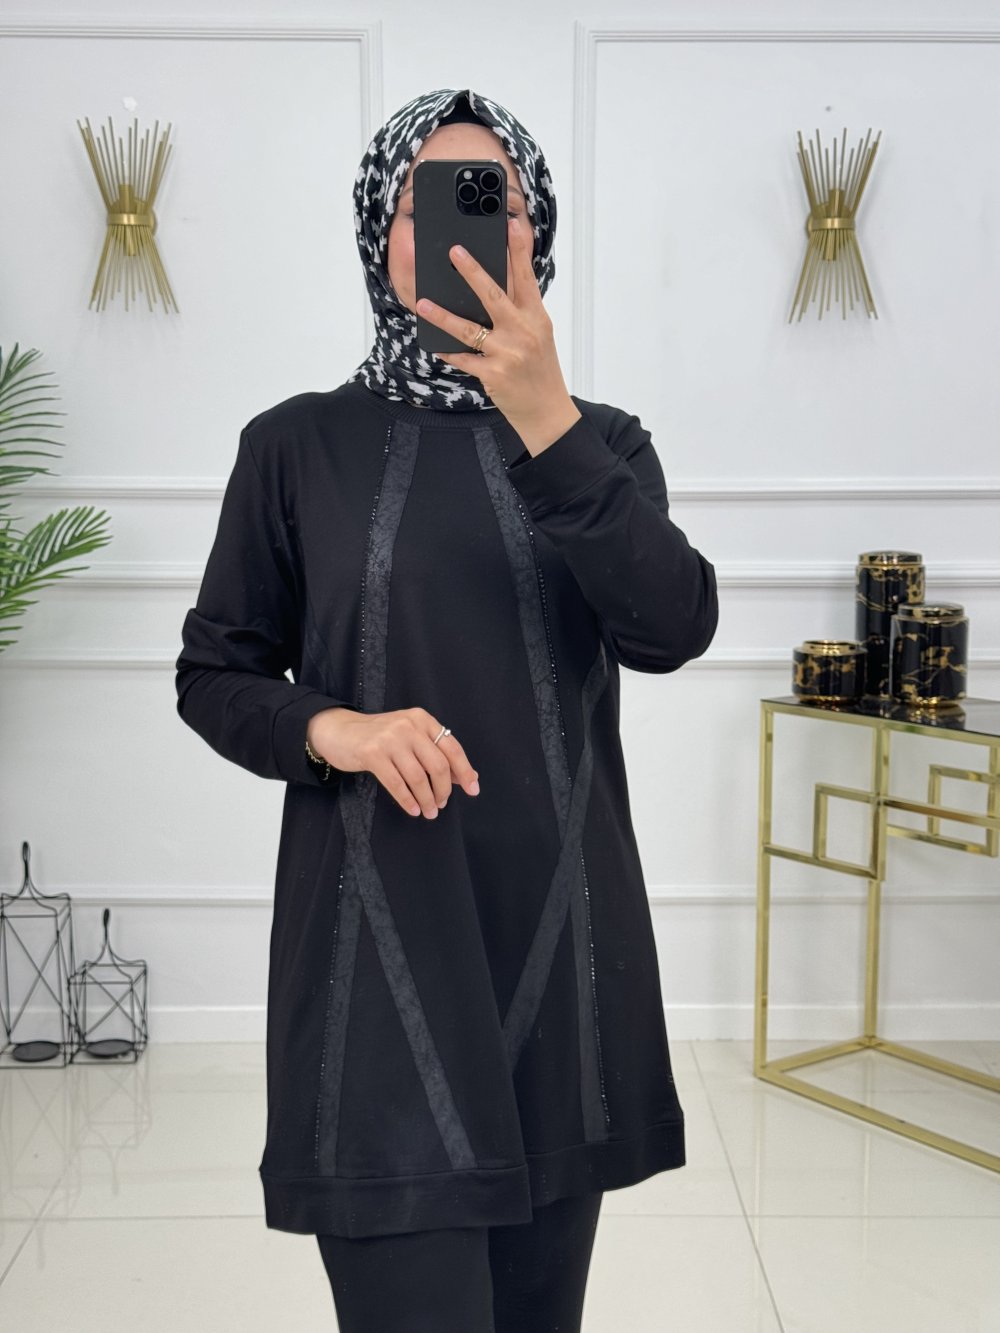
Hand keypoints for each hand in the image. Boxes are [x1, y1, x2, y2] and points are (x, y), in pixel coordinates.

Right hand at [307, 706, 479, 819]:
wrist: (338, 730)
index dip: (464, 771)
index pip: (451, 747)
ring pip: (418, 777)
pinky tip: (413, 809)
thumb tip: (465, 776)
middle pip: (438, 765)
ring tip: (428, 811)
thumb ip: (435, 753)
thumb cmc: (378, 737)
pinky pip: (397, 784)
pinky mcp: (372, 753)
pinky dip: (408, 800)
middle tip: (441, 805)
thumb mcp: (409, 737)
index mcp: (422, 719)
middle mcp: (408, 725)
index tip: (473, 790)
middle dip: (443, 790)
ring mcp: (390, 739)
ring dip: (426, 799)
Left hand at [416, 217, 580, 453]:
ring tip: (423, 303)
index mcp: (537, 318)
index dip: (519, 251)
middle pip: (494, 296)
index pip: (527, 278)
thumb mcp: (539, 335)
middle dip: (473, 272)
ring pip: (469, 329)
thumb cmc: (541, 370)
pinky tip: (433, 344)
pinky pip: (463, 359)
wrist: (547, 411)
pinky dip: (447, 351)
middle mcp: (523, 332)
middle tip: (454, 252)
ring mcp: (507, 354)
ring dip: (443, 315)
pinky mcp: (493, 374)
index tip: (511, 226)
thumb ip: (520, 310)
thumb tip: (492, 286)